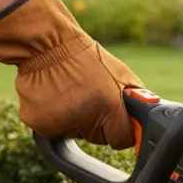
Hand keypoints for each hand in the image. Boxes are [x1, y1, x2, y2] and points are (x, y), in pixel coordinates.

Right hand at [0, 0, 138, 148]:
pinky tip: (52, 96)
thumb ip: (135, 101)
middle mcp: (85, 119)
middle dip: (97, 123)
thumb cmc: (86, 57)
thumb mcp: (123, 75)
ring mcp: (59, 122)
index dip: (121, 129)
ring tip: (69, 92)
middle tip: (89, 97)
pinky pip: (51, 128)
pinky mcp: (37, 123)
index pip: (122, 139)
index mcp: (109, 108)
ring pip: (74, 133)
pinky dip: (52, 116)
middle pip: (98, 138)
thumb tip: (145, 119)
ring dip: (73, 119)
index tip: (117, 120)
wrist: (47, 43)